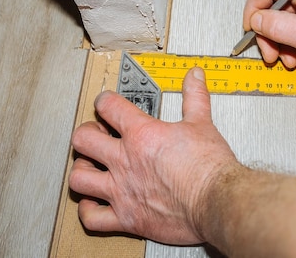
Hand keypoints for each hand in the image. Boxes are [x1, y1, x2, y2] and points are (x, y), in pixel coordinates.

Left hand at [69, 67, 237, 243]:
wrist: (216, 201)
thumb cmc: (209, 167)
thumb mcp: (202, 123)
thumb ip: (194, 96)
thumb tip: (194, 76)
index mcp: (142, 134)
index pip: (109, 106)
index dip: (104, 101)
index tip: (107, 104)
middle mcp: (126, 161)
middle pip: (83, 139)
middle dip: (86, 133)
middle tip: (96, 133)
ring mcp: (123, 191)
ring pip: (79, 178)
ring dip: (81, 170)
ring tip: (91, 167)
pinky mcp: (127, 218)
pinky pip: (92, 217)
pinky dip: (88, 209)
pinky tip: (95, 202)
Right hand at [243, 0, 295, 67]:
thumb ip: (278, 26)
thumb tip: (256, 20)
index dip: (252, 9)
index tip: (251, 30)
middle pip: (273, 3)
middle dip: (268, 31)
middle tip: (271, 53)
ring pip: (284, 14)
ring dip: (281, 39)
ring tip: (288, 57)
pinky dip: (294, 37)